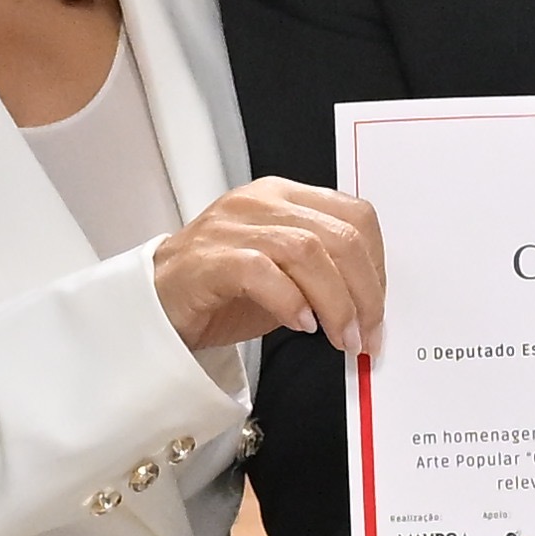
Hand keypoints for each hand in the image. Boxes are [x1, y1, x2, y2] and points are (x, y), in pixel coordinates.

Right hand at [153, 179, 382, 354]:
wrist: (155, 305)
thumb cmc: (222, 290)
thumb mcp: (284, 273)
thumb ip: (324, 276)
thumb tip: (371, 308)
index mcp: (284, 197)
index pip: (354, 215)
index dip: (378, 266)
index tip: (379, 310)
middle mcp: (259, 202)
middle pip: (338, 236)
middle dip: (365, 293)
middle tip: (368, 336)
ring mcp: (231, 227)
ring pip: (306, 251)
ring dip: (335, 303)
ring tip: (342, 339)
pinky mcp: (208, 259)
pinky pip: (261, 272)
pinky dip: (290, 301)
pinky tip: (300, 325)